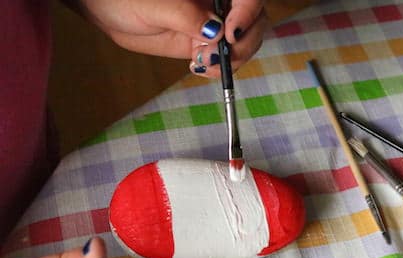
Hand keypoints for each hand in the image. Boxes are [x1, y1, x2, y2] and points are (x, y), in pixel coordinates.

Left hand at [76, 0, 266, 77]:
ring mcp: (216, 22)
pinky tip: (201, 67)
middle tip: (216, 57)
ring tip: (203, 64)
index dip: (248, 12)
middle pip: (255, 20)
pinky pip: (228, 56)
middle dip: (243, 42)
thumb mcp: (152, 6)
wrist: (108, 9)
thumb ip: (185, 15)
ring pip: (246, 40)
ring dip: (233, 58)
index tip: (231, 32)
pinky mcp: (207, 41)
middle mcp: (219, 2)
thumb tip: (216, 31)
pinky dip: (222, 67)